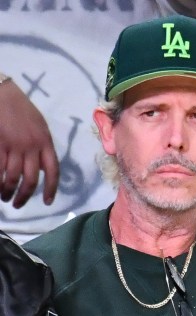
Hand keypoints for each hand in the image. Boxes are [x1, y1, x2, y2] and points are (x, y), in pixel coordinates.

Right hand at [0, 81, 58, 207]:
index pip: (53, 171)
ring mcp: (13, 146)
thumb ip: (42, 147)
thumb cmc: (21, 109)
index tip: (48, 201)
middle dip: (24, 195)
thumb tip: (42, 168)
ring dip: (7, 191)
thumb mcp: (40, 127)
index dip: (51, 188)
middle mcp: (31, 147)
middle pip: (31, 179)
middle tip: (18, 204)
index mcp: (45, 143)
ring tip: (4, 197)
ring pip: (11, 177)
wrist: (2, 93)